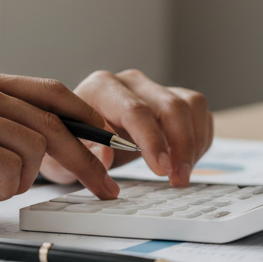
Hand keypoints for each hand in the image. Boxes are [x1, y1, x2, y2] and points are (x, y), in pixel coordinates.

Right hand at [0, 71, 121, 215]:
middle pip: (55, 124)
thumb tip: (57, 145)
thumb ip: (2, 124)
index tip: (110, 149)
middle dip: (87, 163)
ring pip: (35, 148)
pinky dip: (4, 188)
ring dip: (24, 180)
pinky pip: (10, 168)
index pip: (54, 93)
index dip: (87, 121)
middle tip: (104, 190)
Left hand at [39, 69, 212, 188]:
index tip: (161, 169)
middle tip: (178, 179)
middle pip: (170, 105)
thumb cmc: (68, 144)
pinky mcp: (173, 97)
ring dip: (194, 143)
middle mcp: (130, 82)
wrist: (77, 136)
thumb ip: (81, 154)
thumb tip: (105, 153)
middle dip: (180, 146)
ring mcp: (154, 88)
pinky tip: (186, 161)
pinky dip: (200, 139)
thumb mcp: (61, 156)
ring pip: (191, 105)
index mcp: (101, 88)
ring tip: (182, 174)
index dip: (152, 141)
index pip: (135, 110)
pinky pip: (199, 113)